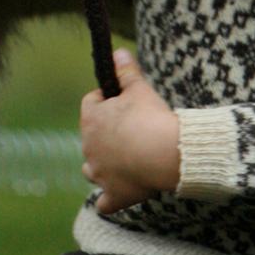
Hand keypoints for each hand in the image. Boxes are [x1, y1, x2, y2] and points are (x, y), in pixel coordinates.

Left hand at [80, 49, 179, 215]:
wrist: (165, 153)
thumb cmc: (150, 117)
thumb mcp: (139, 88)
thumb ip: (126, 71)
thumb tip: (117, 53)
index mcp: (91, 120)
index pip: (91, 102)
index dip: (107, 99)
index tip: (123, 99)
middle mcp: (89, 148)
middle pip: (91, 135)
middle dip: (107, 131)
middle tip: (132, 126)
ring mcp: (99, 174)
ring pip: (91, 168)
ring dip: (102, 163)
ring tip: (122, 158)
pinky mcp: (114, 195)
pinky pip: (104, 202)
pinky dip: (108, 198)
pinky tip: (114, 195)